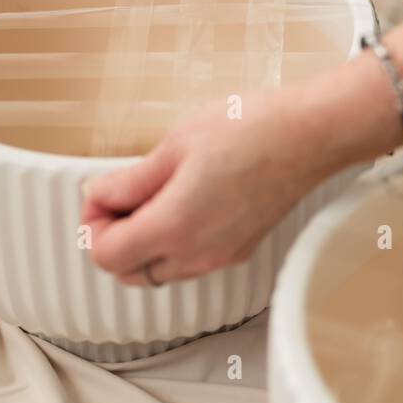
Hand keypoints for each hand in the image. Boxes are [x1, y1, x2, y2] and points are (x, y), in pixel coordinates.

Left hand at [82, 91, 339, 286]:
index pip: (105, 255)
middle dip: (113, 238)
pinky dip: (173, 243)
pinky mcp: (240, 249)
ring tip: (153, 195)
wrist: (310, 135)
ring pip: (159, 272)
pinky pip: (189, 262)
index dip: (92, 223)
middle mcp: (196, 255)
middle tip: (120, 196)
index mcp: (173, 228)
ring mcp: (220, 257)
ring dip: (143, 243)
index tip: (101, 193)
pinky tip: (184, 202)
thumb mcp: (175, 144)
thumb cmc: (251, 130)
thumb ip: (130, 180)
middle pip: (128, 272)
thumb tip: (100, 195)